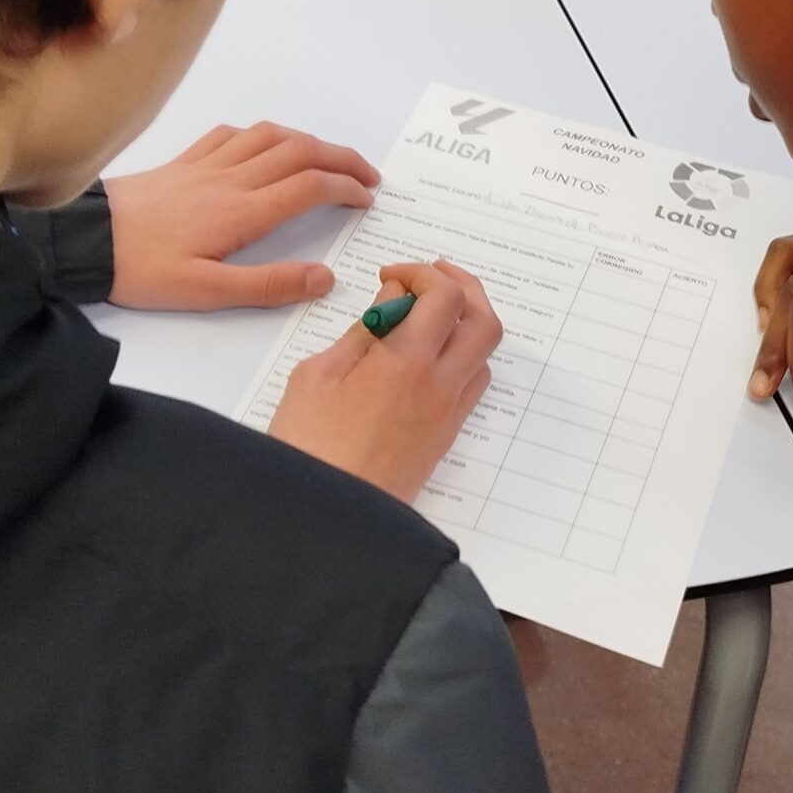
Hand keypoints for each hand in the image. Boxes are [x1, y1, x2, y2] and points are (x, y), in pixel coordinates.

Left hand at [102, 122, 379, 310]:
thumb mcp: (207, 292)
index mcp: (243, 211)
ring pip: (270, 136)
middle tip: (367, 175)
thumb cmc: (142, 268)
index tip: (367, 199)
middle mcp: (232, 178)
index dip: (346, 187)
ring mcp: (207, 164)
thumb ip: (269, 284)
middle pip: (300, 151)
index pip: (310, 186)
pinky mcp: (183, 161)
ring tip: (327, 157)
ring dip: (308, 140)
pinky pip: (232, 134)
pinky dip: (261, 134)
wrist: (84, 238)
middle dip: (341, 158)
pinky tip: (264, 145)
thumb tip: (326, 277)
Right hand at [270, 261, 502, 499]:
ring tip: (429, 314)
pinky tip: (427, 356)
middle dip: (461, 286)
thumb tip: (391, 303)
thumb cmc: (309, 449)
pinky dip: (461, 356)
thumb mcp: (317, 376)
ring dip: (466, 322)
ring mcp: (447, 415)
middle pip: (482, 319)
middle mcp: (439, 386)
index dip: (421, 273)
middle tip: (429, 277)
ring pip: (483, 353)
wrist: (327, 519)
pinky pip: (471, 384)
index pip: (444, 295)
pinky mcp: (444, 438)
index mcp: (405, 363)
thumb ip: (362, 332)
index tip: (391, 277)